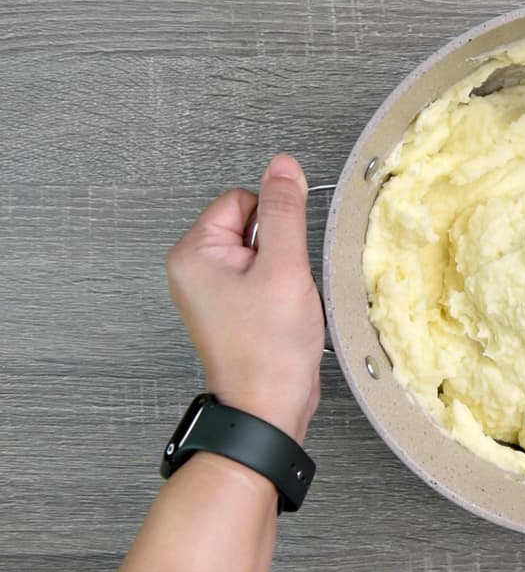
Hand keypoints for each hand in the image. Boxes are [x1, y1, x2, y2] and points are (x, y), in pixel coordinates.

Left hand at [166, 154, 323, 442]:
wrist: (268, 406)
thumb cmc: (269, 346)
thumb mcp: (283, 267)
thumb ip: (285, 210)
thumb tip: (283, 165)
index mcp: (194, 252)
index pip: (244, 200)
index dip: (275, 224)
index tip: (280, 260)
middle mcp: (194, 269)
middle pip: (253, 224)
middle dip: (280, 250)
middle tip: (281, 286)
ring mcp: (212, 291)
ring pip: (263, 252)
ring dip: (283, 272)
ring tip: (281, 304)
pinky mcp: (232, 308)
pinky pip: (263, 277)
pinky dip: (281, 290)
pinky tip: (282, 314)